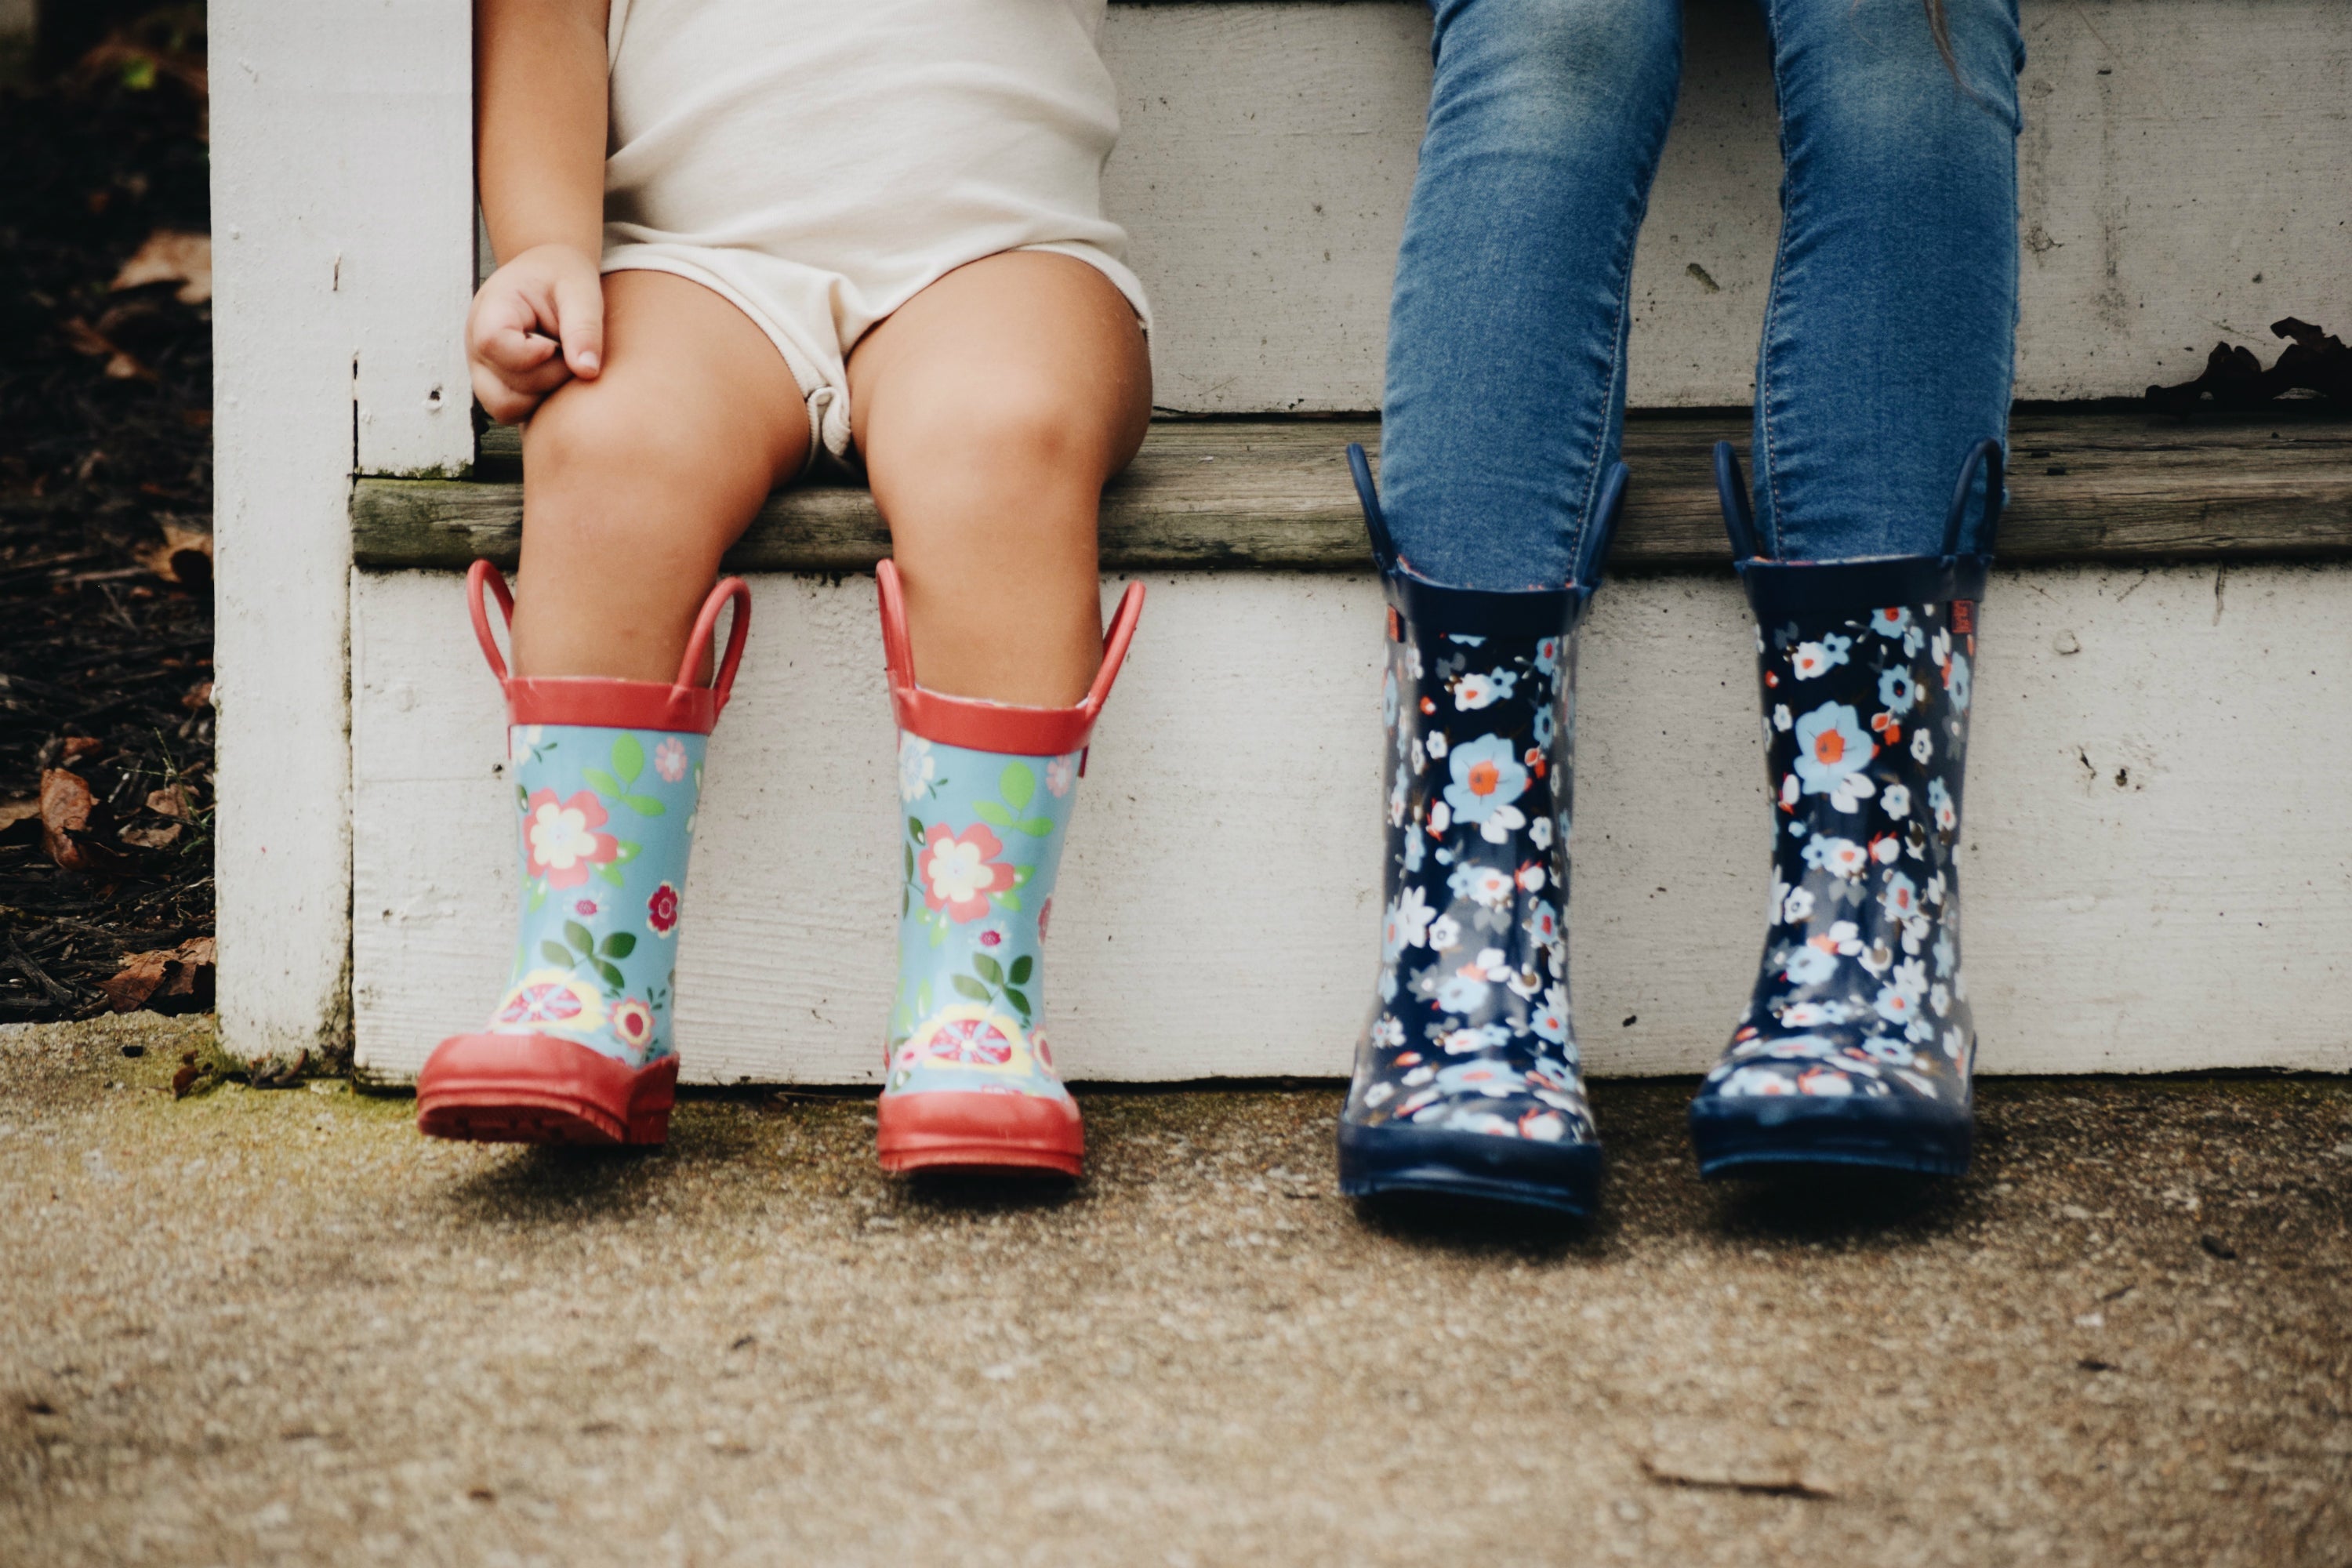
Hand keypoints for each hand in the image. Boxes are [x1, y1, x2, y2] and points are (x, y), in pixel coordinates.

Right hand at [466, 243, 604, 423]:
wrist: (548, 276)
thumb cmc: (562, 277)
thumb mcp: (580, 290)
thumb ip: (584, 327)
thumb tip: (588, 372)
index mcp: (492, 308)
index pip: (492, 343)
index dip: (528, 355)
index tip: (555, 346)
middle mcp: (477, 342)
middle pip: (502, 385)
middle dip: (548, 376)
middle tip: (570, 351)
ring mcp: (483, 368)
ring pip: (504, 407)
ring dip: (542, 395)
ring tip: (561, 364)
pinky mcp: (495, 385)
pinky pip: (511, 412)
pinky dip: (538, 403)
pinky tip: (554, 377)